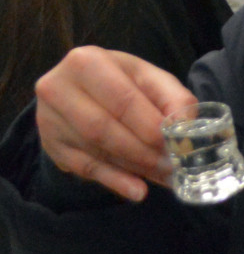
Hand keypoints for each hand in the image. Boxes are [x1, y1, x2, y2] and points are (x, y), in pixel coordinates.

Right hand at [36, 48, 195, 202]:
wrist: (81, 87)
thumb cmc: (122, 80)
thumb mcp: (149, 78)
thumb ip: (173, 98)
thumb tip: (186, 126)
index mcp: (87, 62)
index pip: (123, 100)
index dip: (151, 126)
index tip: (176, 145)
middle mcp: (58, 89)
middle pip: (104, 128)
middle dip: (142, 151)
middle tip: (171, 166)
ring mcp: (49, 120)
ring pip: (94, 149)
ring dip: (132, 167)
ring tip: (162, 176)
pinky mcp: (50, 145)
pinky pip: (83, 167)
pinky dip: (114, 180)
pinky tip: (137, 190)